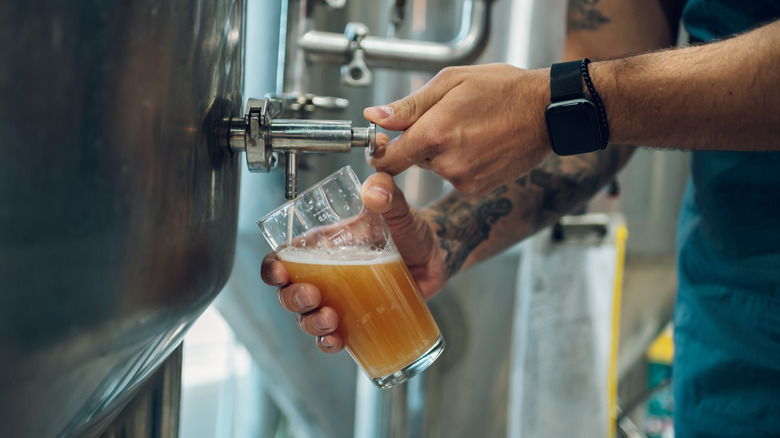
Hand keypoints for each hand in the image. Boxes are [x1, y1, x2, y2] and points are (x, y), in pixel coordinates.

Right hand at [260, 172, 445, 352]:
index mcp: (321, 246)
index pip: (281, 258)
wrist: (435, 255)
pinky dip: (328, 343)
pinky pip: (332, 336)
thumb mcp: (396, 207)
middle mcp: (324, 274)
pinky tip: (336, 340)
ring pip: (306, 318)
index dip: (272, 269)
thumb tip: (375, 191)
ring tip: (330, 319)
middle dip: (292, 299)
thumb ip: (386, 190)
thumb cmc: (409, 229)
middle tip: (313, 296)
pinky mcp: (357, 318)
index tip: (281, 273)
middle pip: (288, 293)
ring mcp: (339, 299)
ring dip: (310, 324)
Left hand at [364, 63, 552, 195]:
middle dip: (422, 141)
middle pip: (413, 159)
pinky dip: (460, 162)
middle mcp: (446, 162)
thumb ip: (408, 105)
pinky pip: (454, 175)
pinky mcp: (477, 188)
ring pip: (435, 166)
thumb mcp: (451, 82)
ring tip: (471, 128)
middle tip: (449, 118)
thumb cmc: (503, 90)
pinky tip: (481, 144)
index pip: (387, 159)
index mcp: (434, 133)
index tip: (383, 143)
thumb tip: (375, 118)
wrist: (546, 113)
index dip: (380, 152)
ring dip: (442, 151)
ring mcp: (463, 179)